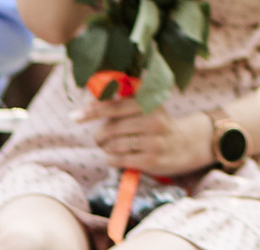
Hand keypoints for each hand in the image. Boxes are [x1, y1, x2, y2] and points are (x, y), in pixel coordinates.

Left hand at [78, 97, 213, 176]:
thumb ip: (122, 99)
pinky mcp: (152, 160)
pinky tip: (116, 157)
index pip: (114, 105)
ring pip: (113, 144)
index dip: (93, 110)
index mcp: (150, 102)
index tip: (75, 116)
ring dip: (105, 148)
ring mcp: (154, 140)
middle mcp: (153, 118)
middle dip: (99, 134)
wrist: (185, 144)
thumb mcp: (147, 105)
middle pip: (111, 127)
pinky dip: (111, 159)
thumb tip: (90, 102)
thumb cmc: (156, 123)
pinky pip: (118, 159)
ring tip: (111, 148)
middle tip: (99, 138)